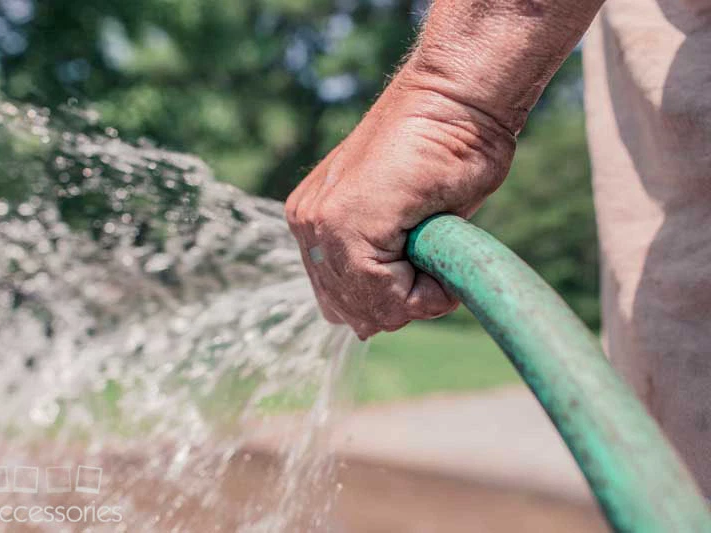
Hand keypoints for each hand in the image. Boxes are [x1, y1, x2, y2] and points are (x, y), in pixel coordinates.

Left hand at [285, 57, 516, 338]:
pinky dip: (427, 292)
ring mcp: (320, 224)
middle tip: (434, 261)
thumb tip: (366, 326)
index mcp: (315, 223)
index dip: (393, 300)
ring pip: (369, 310)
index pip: (342, 302)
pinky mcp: (344, 224)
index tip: (426, 264)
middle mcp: (308, 226)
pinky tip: (440, 250)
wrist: (457, 100)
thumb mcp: (407, 223)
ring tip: (438, 251)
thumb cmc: (446, 152)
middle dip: (400, 303)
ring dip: (416, 297)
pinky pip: (386, 297)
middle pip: (352, 313)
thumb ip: (382, 264)